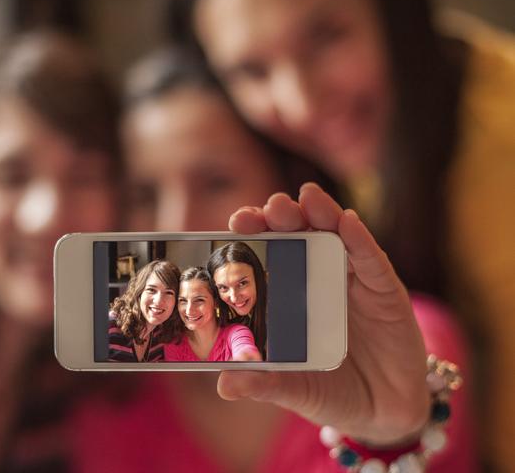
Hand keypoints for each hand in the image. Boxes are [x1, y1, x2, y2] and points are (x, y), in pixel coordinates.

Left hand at [218, 183, 429, 445]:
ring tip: (308, 197)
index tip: (236, 223)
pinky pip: (371, 259)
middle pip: (297, 236)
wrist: (385, 412)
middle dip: (283, 217)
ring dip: (321, 214)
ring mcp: (351, 280)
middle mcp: (316, 279)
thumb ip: (264, 384)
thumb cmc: (332, 392)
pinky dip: (360, 239)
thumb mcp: (296, 389)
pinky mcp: (384, 289)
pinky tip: (347, 221)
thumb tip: (224, 385)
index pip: (266, 255)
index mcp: (288, 296)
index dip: (253, 235)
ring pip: (334, 236)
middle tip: (270, 209)